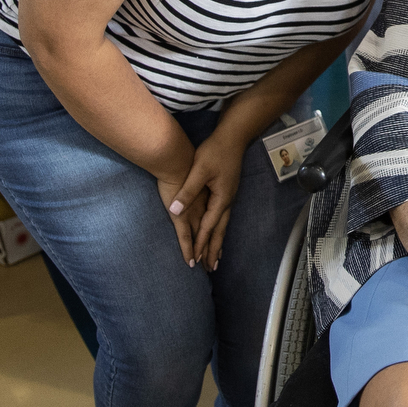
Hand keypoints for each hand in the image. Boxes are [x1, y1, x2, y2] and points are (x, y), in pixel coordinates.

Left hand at [164, 129, 249, 268]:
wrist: (233, 137)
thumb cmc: (215, 151)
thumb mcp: (199, 170)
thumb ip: (187, 192)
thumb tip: (174, 211)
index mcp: (221, 199)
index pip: (208, 226)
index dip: (200, 243)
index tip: (195, 259)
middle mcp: (227, 202)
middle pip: (219, 231)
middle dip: (213, 250)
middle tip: (210, 269)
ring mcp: (229, 197)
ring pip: (223, 226)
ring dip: (218, 243)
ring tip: (216, 259)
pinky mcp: (227, 192)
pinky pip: (223, 218)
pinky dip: (219, 230)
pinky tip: (217, 233)